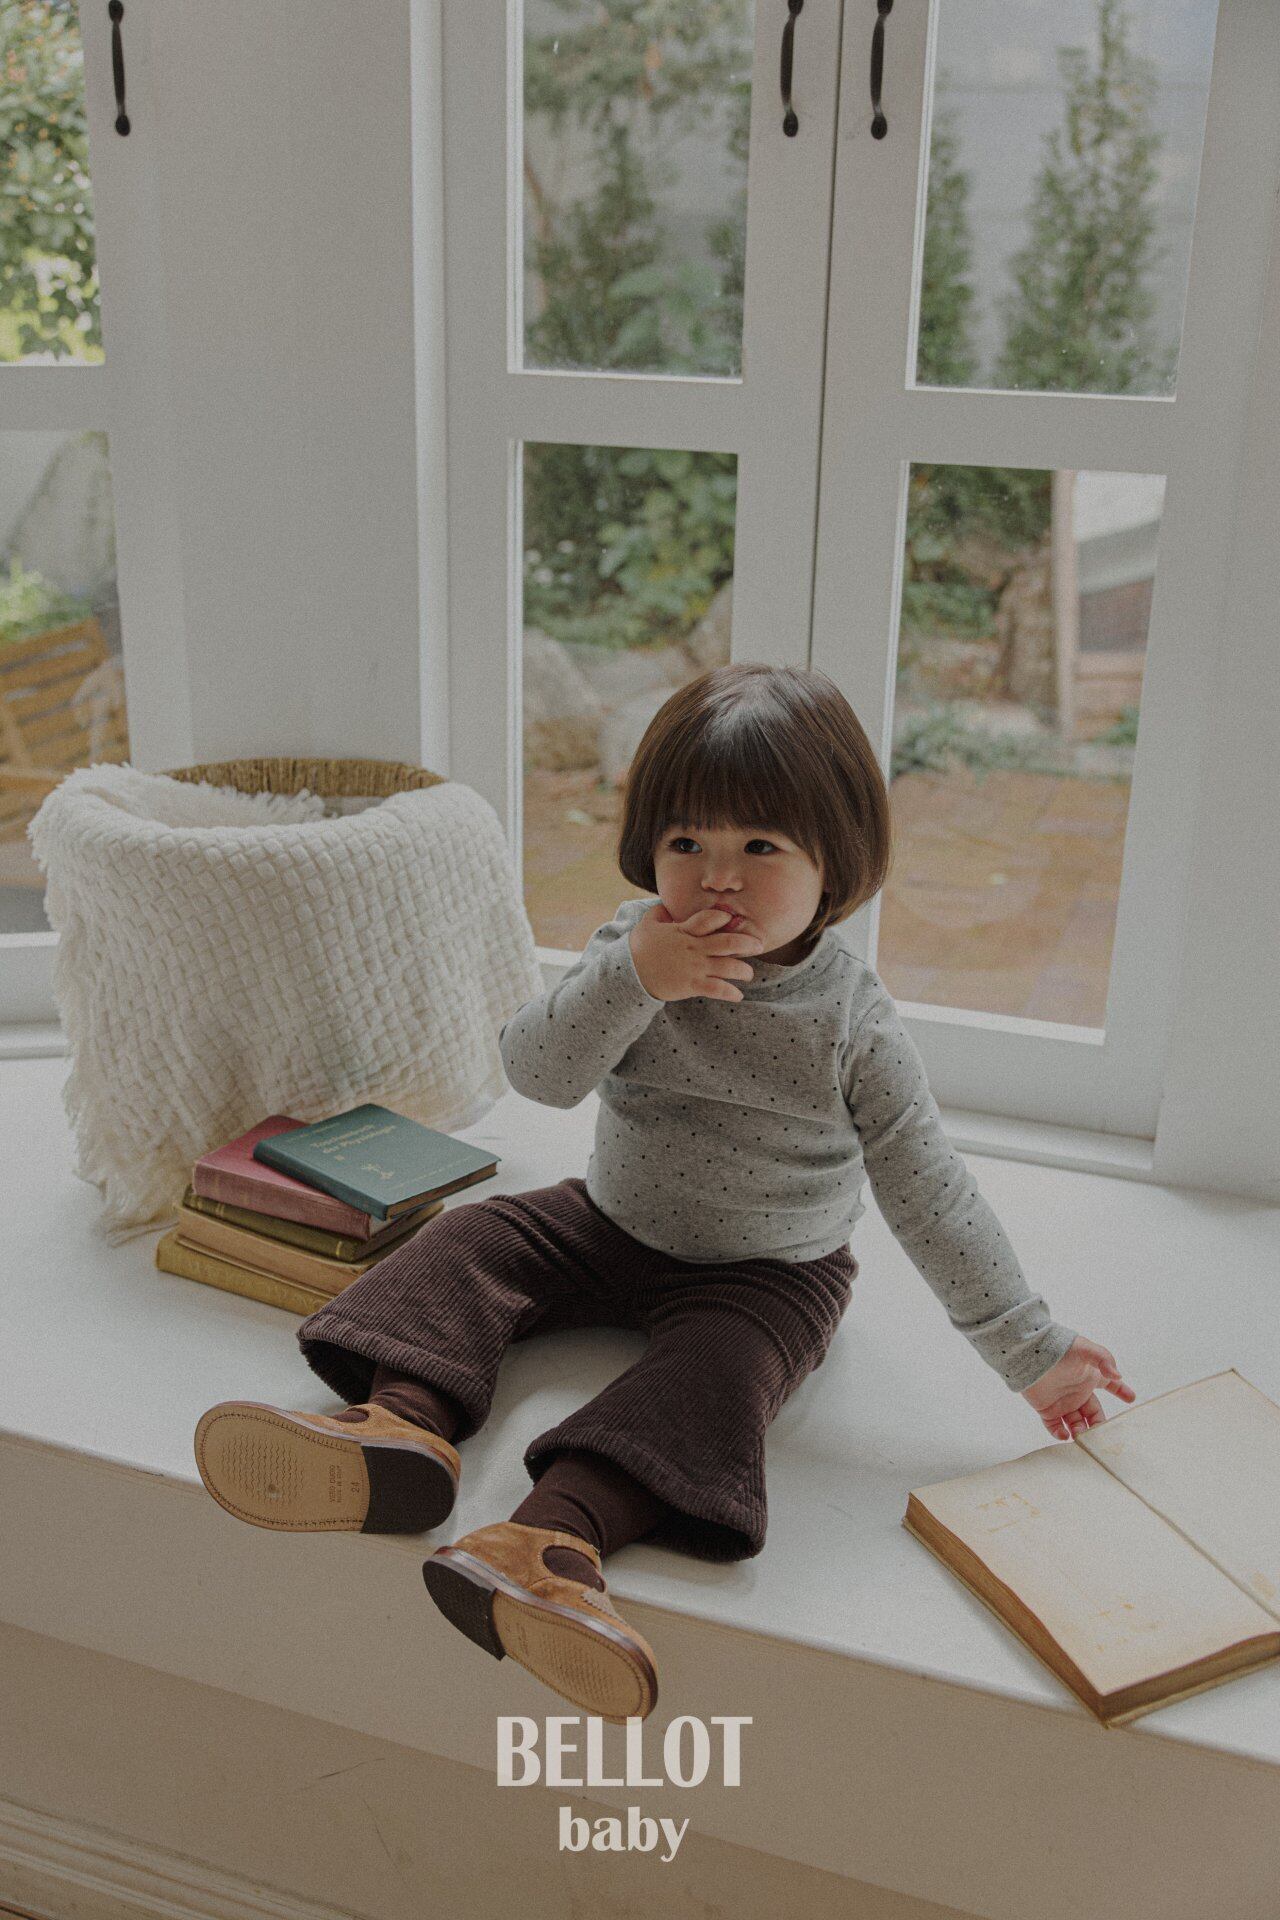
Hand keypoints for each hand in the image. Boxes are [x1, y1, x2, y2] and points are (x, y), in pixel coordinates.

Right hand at [629, 901, 764, 1002]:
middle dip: (746, 944)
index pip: (708, 919)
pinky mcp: (692, 985)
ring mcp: (694, 968)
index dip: (723, 917)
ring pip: (727, 967)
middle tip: (759, 945)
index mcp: (684, 931)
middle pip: (726, 944)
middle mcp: (693, 948)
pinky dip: (729, 993)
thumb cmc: (640, 948)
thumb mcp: (647, 924)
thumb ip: (660, 913)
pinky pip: (716, 989)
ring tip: (749, 974)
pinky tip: (738, 995)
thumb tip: (667, 905)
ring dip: (743, 970)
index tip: (732, 919)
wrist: (629, 975)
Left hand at [1021, 1335, 1135, 1440]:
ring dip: (1080, 1431)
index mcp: (1090, 1377)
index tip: (1131, 1398)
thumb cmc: (1058, 1348)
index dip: (1121, 1391)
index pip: (1110, 1385)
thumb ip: (1104, 1360)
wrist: (1030, 1353)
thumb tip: (1118, 1375)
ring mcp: (1063, 1401)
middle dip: (1098, 1424)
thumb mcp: (1085, 1349)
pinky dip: (1059, 1433)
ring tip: (1080, 1434)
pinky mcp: (1046, 1408)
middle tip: (1100, 1433)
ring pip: (1076, 1423)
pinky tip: (1064, 1435)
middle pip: (1093, 1413)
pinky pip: (1054, 1426)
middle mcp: (1078, 1391)